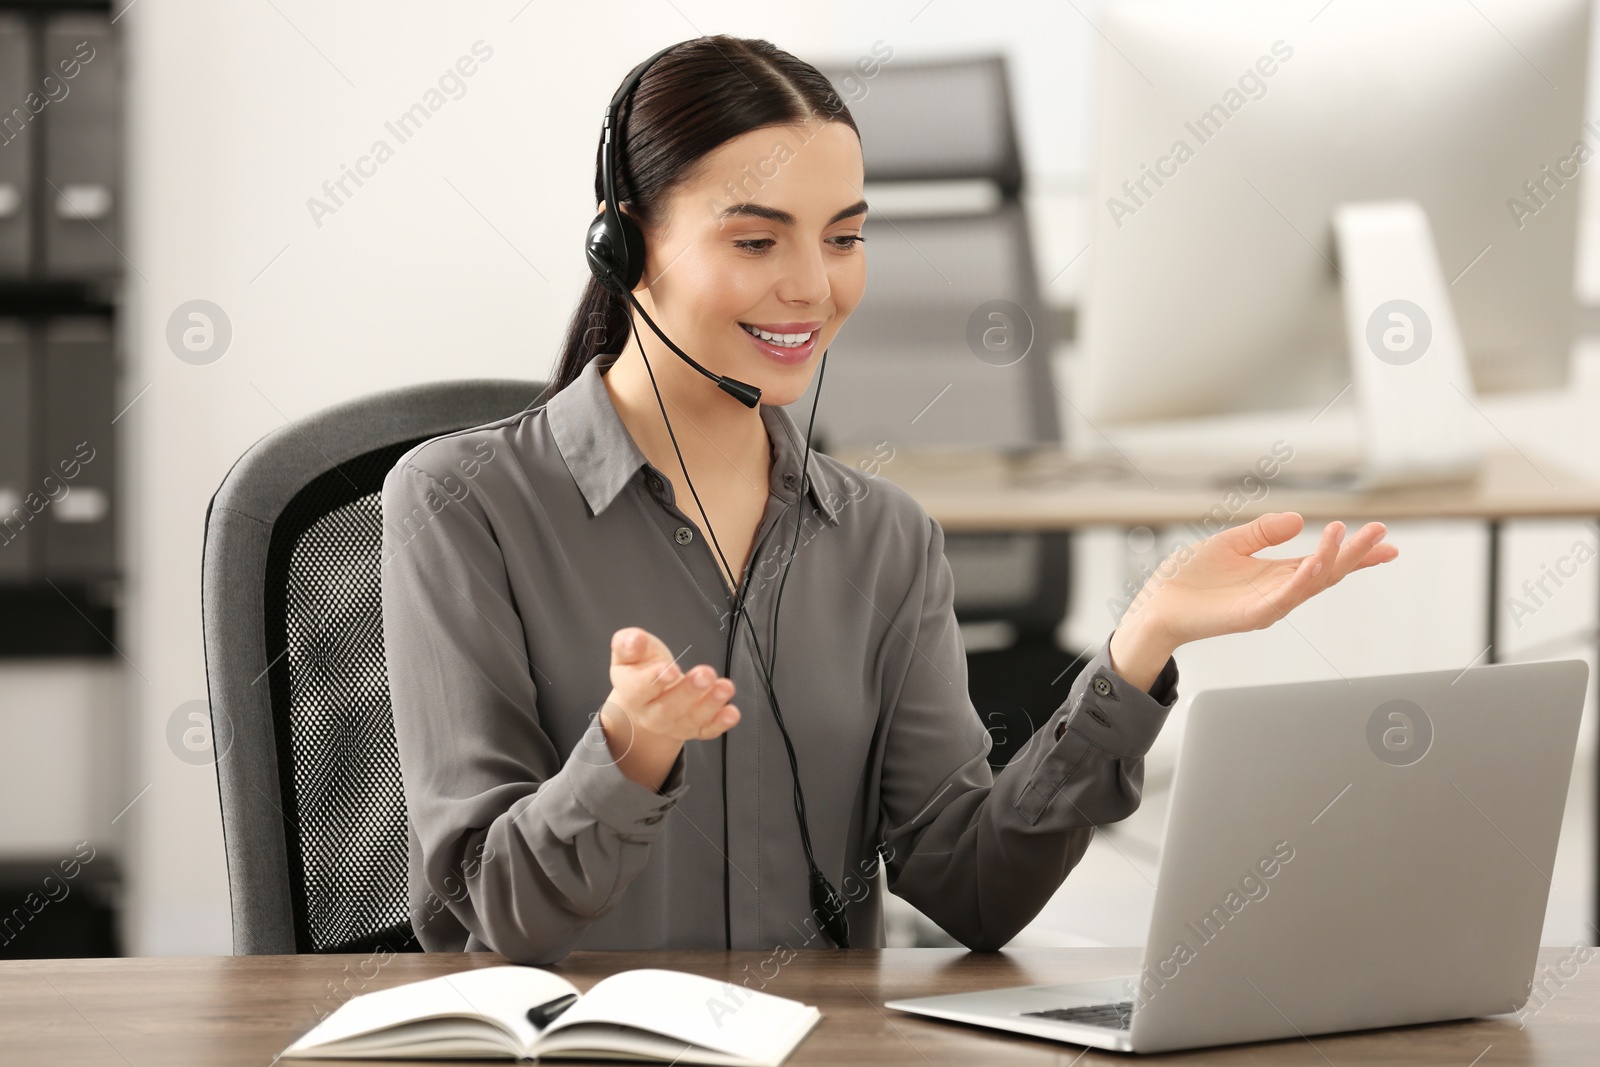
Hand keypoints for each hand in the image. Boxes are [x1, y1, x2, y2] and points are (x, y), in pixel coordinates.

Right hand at [598, 627, 740, 789]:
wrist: (651, 692)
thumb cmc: (642, 666)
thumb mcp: (630, 651)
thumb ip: (628, 643)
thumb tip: (634, 639)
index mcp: (631, 692)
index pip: (639, 690)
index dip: (655, 679)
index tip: (672, 669)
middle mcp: (651, 714)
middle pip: (668, 708)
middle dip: (688, 691)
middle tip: (705, 674)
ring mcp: (674, 725)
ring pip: (691, 720)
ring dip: (710, 704)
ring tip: (725, 687)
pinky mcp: (694, 729)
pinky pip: (707, 730)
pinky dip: (721, 723)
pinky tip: (732, 712)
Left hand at [1122, 512, 1398, 650]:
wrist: (1158, 603)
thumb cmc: (1190, 577)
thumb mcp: (1231, 543)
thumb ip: (1264, 532)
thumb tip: (1298, 518)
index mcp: (1277, 573)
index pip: (1324, 561)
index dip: (1354, 551)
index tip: (1384, 539)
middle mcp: (1279, 590)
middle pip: (1327, 571)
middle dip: (1356, 554)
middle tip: (1382, 534)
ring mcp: (1268, 604)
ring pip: (1311, 583)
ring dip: (1333, 560)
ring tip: (1350, 536)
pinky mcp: (1251, 615)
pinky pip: (1283, 598)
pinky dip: (1301, 581)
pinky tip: (1315, 565)